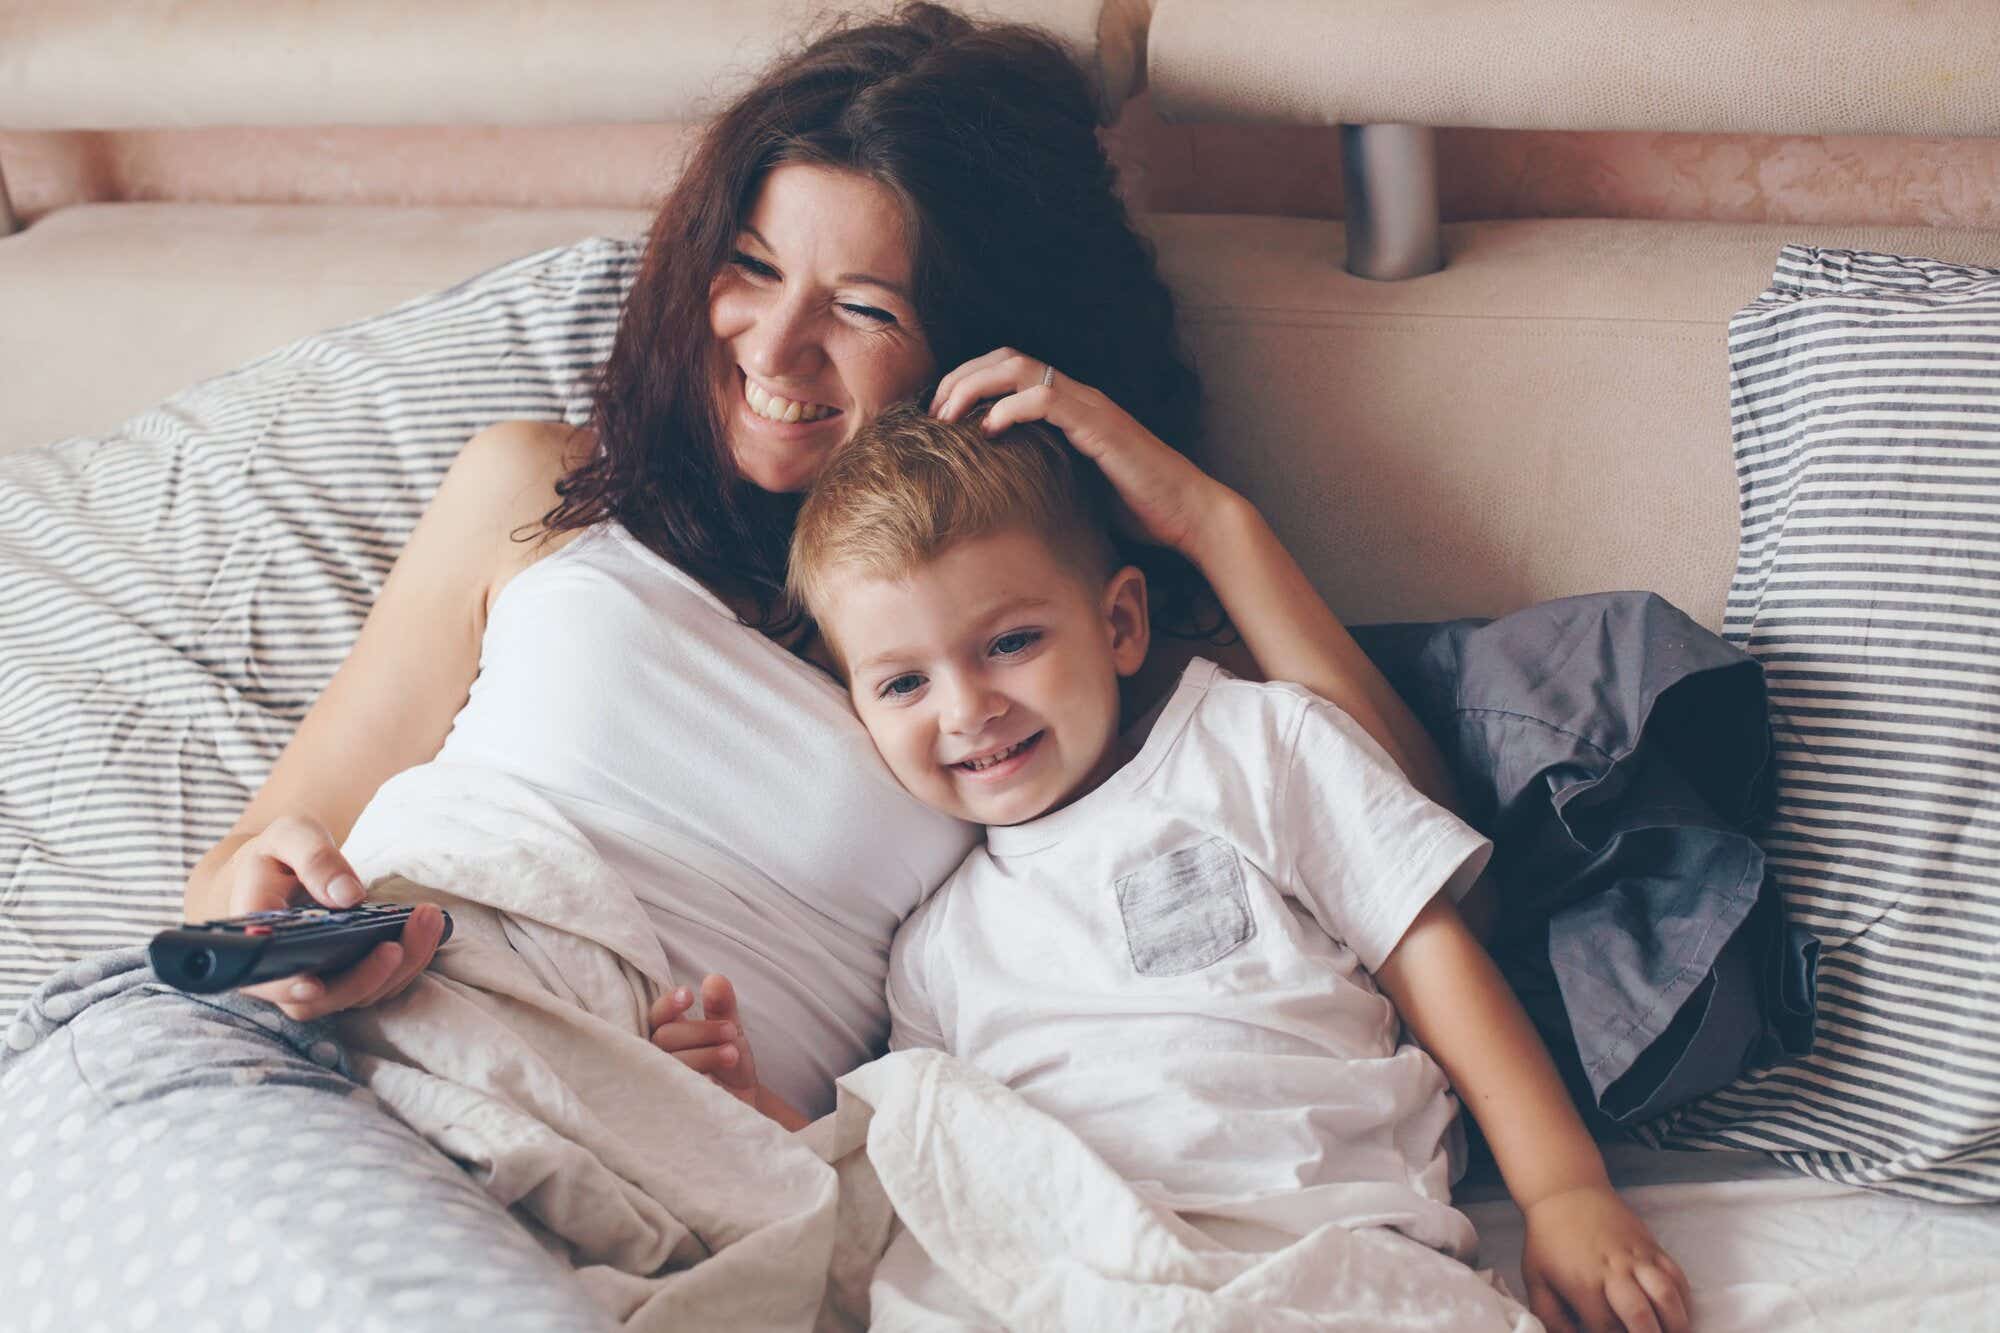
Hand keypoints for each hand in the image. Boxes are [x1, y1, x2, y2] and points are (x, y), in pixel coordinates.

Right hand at [213, 815, 446, 1022]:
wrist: (277, 872)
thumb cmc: (277, 854)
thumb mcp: (290, 837)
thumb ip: (315, 858)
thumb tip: (347, 896)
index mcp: (254, 938)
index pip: (267, 977)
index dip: (288, 988)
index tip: (314, 984)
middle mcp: (281, 970)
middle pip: (322, 997)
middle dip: (366, 976)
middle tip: (399, 942)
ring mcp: (315, 978)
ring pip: (358, 995)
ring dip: (401, 966)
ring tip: (429, 920)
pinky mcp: (346, 975)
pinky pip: (379, 983)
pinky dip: (409, 960)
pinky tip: (428, 929)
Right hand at [649, 973, 760, 1104]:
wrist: (745, 1102)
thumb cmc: (729, 1062)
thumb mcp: (730, 1029)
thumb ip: (722, 1005)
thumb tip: (714, 979)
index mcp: (670, 1032)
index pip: (657, 1015)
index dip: (668, 1004)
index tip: (688, 995)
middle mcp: (660, 1056)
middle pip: (665, 1037)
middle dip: (700, 1031)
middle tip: (731, 1032)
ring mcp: (665, 1082)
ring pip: (672, 1064)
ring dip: (705, 1055)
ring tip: (733, 1054)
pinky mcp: (674, 1106)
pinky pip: (677, 1093)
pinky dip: (698, 1083)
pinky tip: (717, 1081)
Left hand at [930, 347, 1238, 558]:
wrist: (1187, 514)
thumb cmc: (1137, 507)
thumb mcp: (1074, 485)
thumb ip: (1042, 471)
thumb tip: (996, 487)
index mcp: (1070, 406)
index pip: (1009, 369)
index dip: (968, 381)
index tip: (939, 413)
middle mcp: (1078, 396)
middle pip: (1005, 357)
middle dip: (961, 376)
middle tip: (932, 409)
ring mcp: (1089, 407)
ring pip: (1019, 368)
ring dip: (975, 385)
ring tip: (948, 415)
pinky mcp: (1099, 425)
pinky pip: (1045, 399)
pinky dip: (1010, 408)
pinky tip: (988, 430)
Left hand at [1520, 1185, 1691, 1332]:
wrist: (1566, 1193)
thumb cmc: (1549, 1241)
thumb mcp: (1536, 1280)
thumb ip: (1551, 1318)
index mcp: (1583, 1283)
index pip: (1606, 1328)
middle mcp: (1613, 1271)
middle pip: (1639, 1315)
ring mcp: (1636, 1257)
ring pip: (1666, 1294)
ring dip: (1675, 1323)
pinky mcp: (1651, 1246)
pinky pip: (1676, 1276)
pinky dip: (1684, 1299)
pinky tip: (1679, 1314)